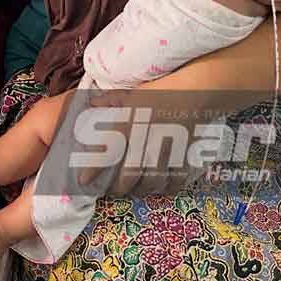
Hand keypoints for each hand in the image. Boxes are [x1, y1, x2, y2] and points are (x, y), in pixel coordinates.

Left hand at [77, 89, 197, 196]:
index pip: (107, 153)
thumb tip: (93, 102)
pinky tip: (161, 187)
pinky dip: (166, 187)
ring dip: (141, 190)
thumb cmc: (163, 89)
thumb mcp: (133, 92)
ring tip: (133, 190)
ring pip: (152, 183)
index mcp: (132, 128)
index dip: (93, 170)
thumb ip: (111, 99)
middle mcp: (147, 145)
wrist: (198, 92)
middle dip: (118, 188)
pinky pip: (176, 181)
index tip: (82, 180)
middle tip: (111, 191)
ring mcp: (168, 154)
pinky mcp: (186, 158)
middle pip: (129, 177)